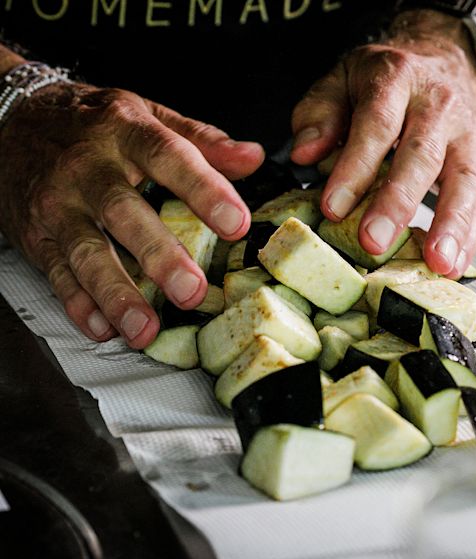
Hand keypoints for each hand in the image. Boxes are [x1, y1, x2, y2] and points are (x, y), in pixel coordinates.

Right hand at [0, 81, 262, 347]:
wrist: (10, 119)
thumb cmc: (91, 122)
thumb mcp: (146, 114)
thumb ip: (201, 139)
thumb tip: (253, 158)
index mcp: (125, 132)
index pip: (169, 158)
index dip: (204, 190)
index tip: (237, 222)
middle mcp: (88, 168)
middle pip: (123, 212)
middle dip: (158, 255)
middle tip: (191, 290)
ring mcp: (58, 204)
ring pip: (85, 252)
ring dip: (115, 293)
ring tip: (144, 327)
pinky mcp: (36, 235)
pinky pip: (56, 273)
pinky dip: (78, 304)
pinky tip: (102, 327)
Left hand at [290, 11, 475, 277]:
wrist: (444, 59)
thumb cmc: (386, 78)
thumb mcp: (342, 78)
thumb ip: (318, 114)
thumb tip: (304, 154)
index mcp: (397, 78)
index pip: (376, 125)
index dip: (355, 168)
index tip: (333, 207)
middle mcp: (437, 105)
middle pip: (420, 156)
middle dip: (397, 203)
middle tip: (374, 243)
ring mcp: (465, 134)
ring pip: (462, 180)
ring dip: (450, 226)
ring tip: (436, 263)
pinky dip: (468, 236)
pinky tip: (454, 263)